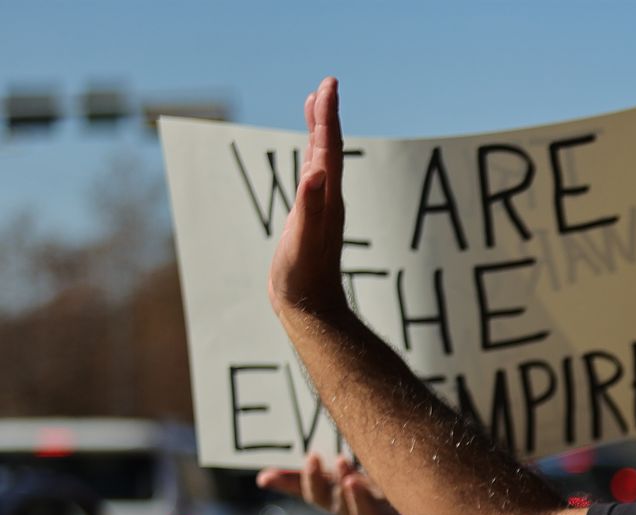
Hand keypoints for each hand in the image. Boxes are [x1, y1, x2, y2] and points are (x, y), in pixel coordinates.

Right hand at [256, 453, 426, 514]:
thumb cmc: (412, 490)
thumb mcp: (382, 468)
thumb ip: (358, 457)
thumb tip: (332, 428)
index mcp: (349, 493)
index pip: (313, 487)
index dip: (289, 483)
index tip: (263, 478)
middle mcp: (356, 510)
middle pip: (325, 499)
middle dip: (314, 482)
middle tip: (312, 458)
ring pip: (348, 511)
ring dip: (343, 489)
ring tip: (343, 465)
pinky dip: (361, 503)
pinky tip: (357, 483)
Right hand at [268, 77, 349, 318]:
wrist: (310, 305)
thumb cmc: (303, 276)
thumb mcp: (304, 239)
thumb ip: (310, 206)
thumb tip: (318, 173)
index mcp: (327, 196)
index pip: (328, 146)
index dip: (328, 114)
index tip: (328, 84)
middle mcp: (328, 196)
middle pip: (328, 146)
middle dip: (326, 114)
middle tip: (326, 84)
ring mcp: (320, 206)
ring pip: (321, 159)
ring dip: (319, 130)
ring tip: (316, 105)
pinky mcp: (310, 217)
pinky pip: (312, 178)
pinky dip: (310, 158)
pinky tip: (308, 157)